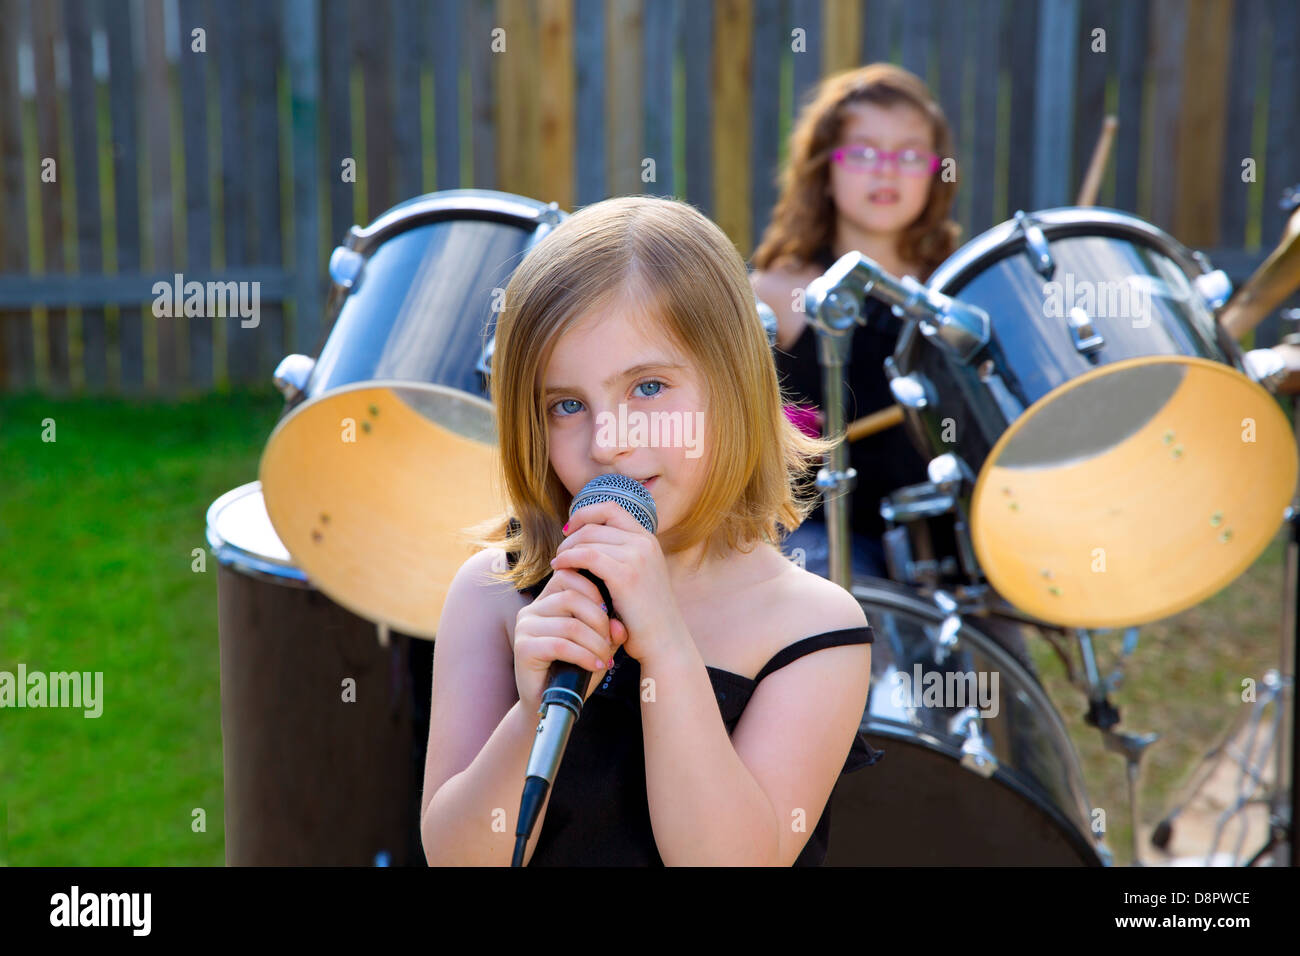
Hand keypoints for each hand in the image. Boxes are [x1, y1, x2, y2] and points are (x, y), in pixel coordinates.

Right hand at [512, 568, 622, 715]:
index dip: (594, 591)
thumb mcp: (597, 645)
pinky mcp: (523, 648)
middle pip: (572, 598)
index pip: (569, 576)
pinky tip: (596, 666)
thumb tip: (619, 626)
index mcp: (547, 600)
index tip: (609, 614)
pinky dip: (584, 656)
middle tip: (610, 642)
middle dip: (599, 620)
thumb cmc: (576, 670)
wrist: (551, 703)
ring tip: (604, 658)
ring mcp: (525, 627)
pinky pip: (560, 645)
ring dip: (595, 643)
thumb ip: (609, 631)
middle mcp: (532, 609)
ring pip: (569, 624)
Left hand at [550, 501, 687, 664]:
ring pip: (588, 538)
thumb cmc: (646, 616)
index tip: (570, 529)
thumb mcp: (639, 576)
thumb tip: (588, 543)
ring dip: (567, 549)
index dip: (586, 513)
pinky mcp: (625, 575)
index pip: (611, 508)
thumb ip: (621, 556)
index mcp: (648, 539)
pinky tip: (560, 569)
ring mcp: (637, 557)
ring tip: (558, 564)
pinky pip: (587, 556)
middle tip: (559, 553)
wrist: (664, 642)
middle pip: (596, 522)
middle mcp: (644, 542)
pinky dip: (568, 559)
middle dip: (572, 536)